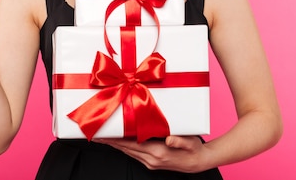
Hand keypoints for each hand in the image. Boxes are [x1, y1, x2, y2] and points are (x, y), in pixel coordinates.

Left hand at [94, 136, 208, 172]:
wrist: (199, 162)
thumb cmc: (194, 149)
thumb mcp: (190, 142)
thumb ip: (179, 141)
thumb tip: (169, 140)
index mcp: (158, 152)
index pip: (131, 145)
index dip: (116, 139)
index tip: (103, 134)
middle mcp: (152, 159)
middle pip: (126, 149)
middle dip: (111, 142)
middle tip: (97, 133)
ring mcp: (151, 162)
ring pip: (128, 152)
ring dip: (116, 145)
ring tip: (104, 136)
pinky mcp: (152, 162)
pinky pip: (134, 154)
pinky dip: (124, 147)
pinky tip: (119, 142)